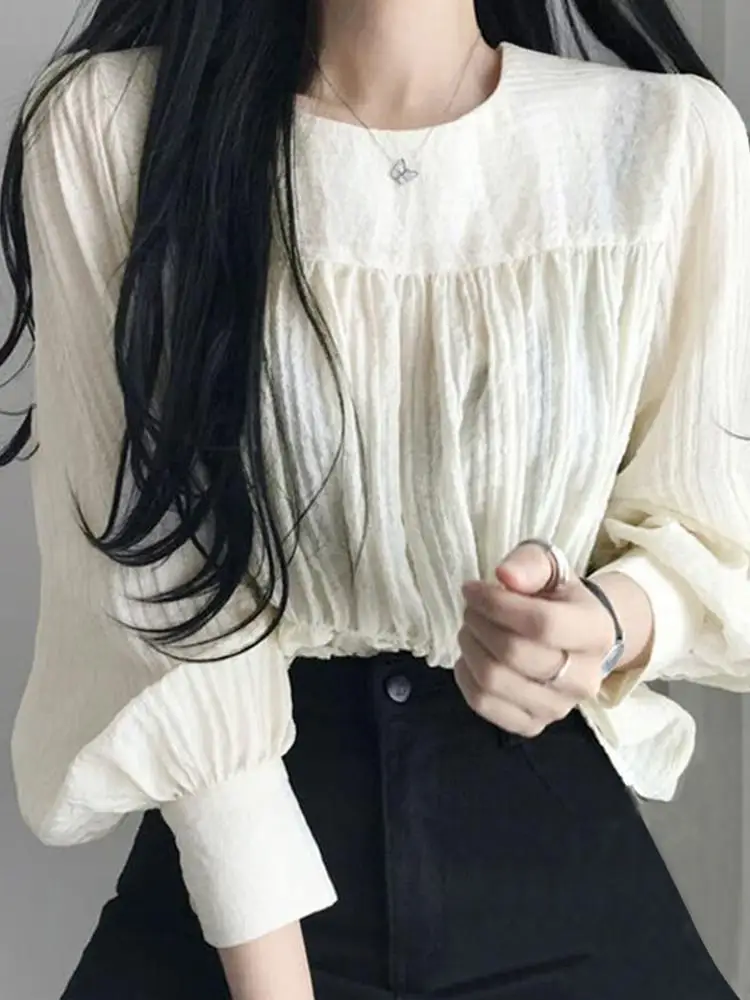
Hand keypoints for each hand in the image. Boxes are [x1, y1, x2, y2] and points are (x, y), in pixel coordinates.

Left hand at [455, 542, 613, 737]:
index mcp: (596, 633)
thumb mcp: (551, 567)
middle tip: (471, 609)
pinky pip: (484, 705)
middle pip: (514, 654)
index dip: (497, 604)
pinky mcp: (533, 725)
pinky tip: (471, 657)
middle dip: (479, 624)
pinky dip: (466, 678)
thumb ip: (530, 564)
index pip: (542, 624)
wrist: (574, 637)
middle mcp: (584, 679)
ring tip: (471, 629)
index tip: (472, 590)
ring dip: (469, 648)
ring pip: (494, 681)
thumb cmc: (558, 598)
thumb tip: (505, 576)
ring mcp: (559, 707)